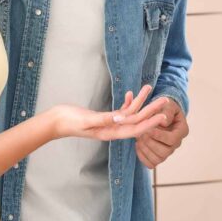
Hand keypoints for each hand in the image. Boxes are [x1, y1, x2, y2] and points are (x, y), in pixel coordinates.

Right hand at [50, 85, 168, 140]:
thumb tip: (122, 118)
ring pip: (130, 113)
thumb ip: (104, 119)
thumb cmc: (68, 121)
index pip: (135, 128)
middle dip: (151, 110)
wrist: (55, 121)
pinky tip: (131, 93)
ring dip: (140, 101)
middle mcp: (113, 130)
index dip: (150, 122)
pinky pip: (120, 111)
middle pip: (137, 120)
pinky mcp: (105, 117)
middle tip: (166, 100)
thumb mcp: (87, 119)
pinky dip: (127, 102)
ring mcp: (109, 124)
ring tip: (149, 87)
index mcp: (110, 133)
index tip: (162, 116)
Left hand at [135, 98, 188, 168]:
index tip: (148, 129)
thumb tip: (163, 121)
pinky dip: (142, 157)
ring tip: (138, 138)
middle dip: (151, 143)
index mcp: (182, 131)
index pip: (172, 139)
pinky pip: (151, 164)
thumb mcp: (168, 105)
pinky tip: (138, 145)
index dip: (159, 136)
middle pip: (165, 152)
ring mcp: (168, 152)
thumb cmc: (165, 108)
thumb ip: (166, 112)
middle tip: (141, 133)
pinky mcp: (158, 157)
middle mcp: (176, 144)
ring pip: (158, 159)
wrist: (160, 114)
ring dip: (146, 149)